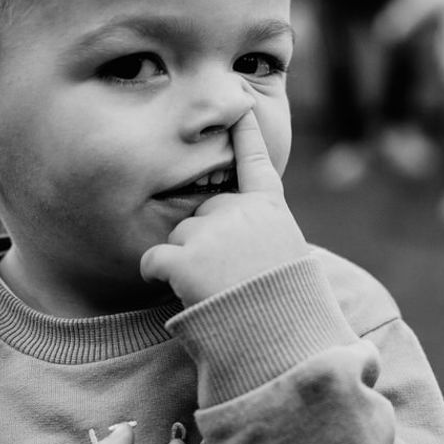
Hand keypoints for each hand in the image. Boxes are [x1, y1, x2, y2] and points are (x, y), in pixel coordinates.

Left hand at [140, 109, 308, 305]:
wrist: (282, 336)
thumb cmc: (289, 306)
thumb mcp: (289, 256)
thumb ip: (263, 235)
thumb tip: (242, 242)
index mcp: (271, 210)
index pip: (255, 162)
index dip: (246, 133)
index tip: (243, 106)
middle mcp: (241, 211)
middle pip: (202, 213)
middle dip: (204, 240)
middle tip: (226, 276)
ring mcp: (212, 231)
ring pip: (179, 237)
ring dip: (186, 261)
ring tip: (215, 289)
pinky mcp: (186, 256)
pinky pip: (155, 260)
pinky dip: (158, 274)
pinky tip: (181, 290)